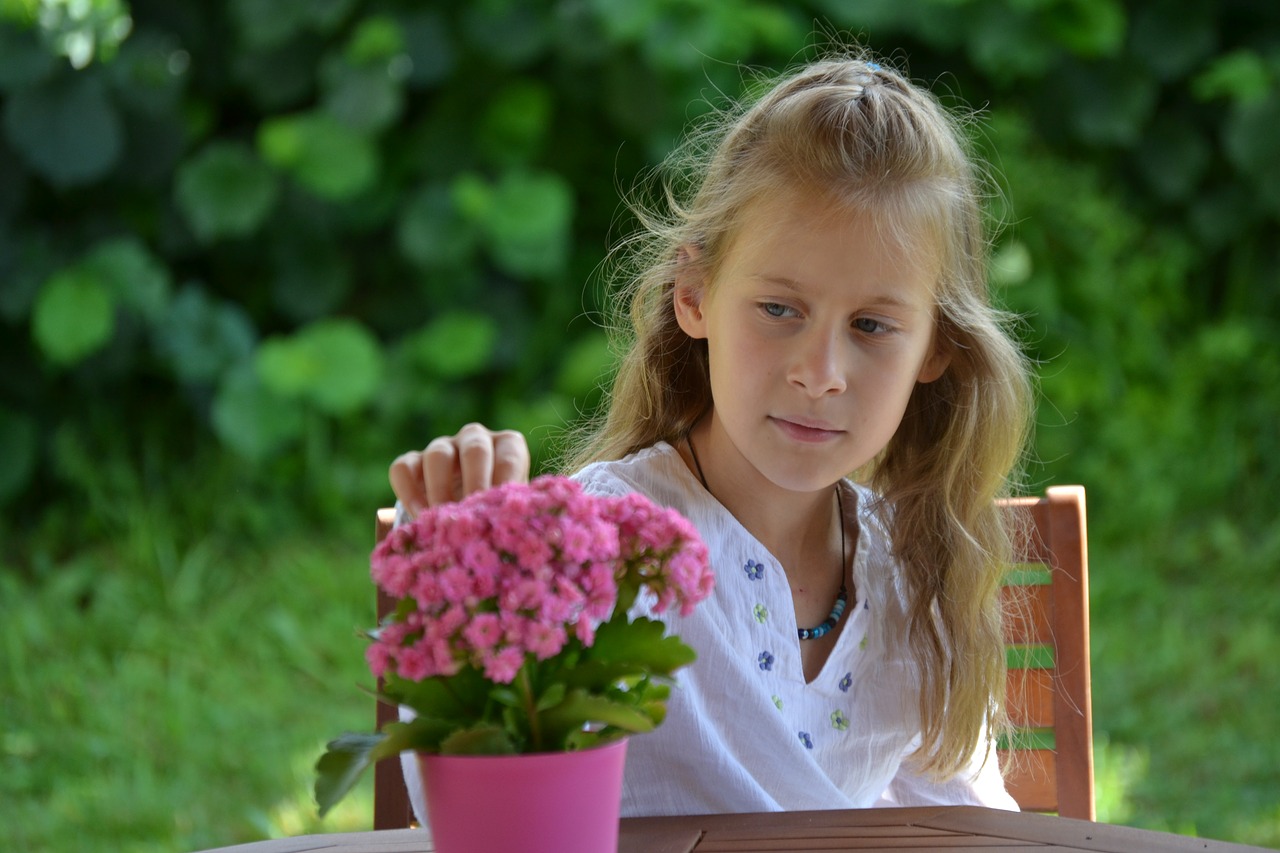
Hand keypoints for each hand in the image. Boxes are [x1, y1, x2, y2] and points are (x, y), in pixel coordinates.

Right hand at [388, 422, 530, 515]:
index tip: (500, 510)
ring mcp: (442, 447)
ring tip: (443, 520)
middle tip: (472, 514)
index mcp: (507, 446)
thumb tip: (512, 531)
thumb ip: (512, 511)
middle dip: (474, 483)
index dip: (505, 483)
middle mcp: (475, 438)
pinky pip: (403, 468)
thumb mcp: (509, 508)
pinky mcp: (412, 461)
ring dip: (440, 489)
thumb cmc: (496, 510)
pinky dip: (409, 493)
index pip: (509, 458)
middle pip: (475, 450)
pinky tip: (420, 518)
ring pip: (437, 456)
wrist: (463, 515)